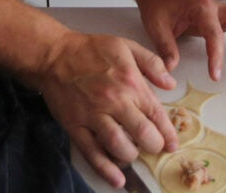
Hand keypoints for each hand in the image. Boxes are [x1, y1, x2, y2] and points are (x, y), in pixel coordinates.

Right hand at [36, 31, 177, 187]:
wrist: (54, 55)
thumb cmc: (90, 50)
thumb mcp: (126, 47)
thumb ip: (152, 64)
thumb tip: (171, 83)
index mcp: (131, 83)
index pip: (156, 114)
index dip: (168, 133)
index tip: (172, 144)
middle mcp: (115, 102)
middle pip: (142, 134)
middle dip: (153, 146)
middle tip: (153, 147)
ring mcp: (94, 116)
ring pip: (119, 147)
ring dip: (131, 156)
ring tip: (133, 153)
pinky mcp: (76, 127)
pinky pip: (92, 153)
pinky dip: (106, 169)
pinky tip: (117, 179)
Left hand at [133, 0, 225, 81]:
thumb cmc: (158, 6)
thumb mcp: (156, 27)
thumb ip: (166, 48)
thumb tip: (171, 68)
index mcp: (200, 9)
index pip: (215, 34)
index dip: (217, 56)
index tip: (215, 75)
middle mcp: (215, 6)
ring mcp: (221, 8)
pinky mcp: (223, 12)